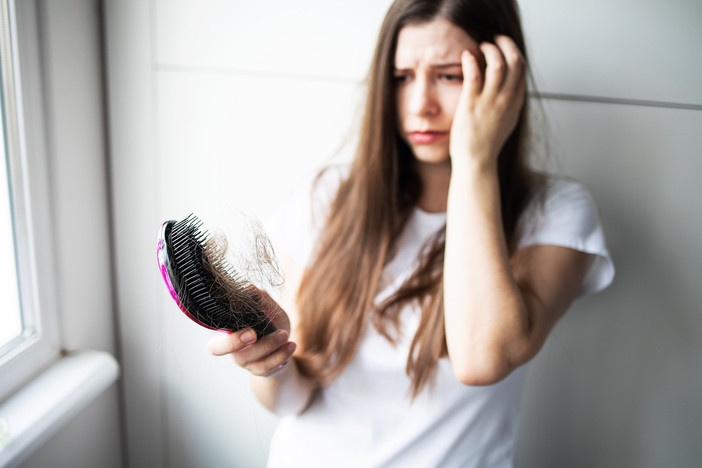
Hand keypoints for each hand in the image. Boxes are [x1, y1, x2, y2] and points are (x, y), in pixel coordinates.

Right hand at [207, 287, 295, 376]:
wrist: (284, 344)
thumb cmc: (270, 323)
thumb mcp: (268, 308)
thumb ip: (258, 298)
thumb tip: (247, 288)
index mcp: (229, 335)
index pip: (215, 345)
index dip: (229, 341)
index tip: (249, 331)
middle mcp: (234, 352)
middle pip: (228, 355)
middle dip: (237, 344)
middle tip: (254, 334)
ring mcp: (247, 363)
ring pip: (254, 360)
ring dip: (270, 346)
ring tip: (284, 334)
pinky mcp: (260, 370)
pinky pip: (268, 366)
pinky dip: (282, 355)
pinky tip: (291, 345)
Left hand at [449, 35, 526, 165]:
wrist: (477, 162)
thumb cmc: (486, 147)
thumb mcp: (505, 124)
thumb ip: (508, 107)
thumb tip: (508, 97)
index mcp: (515, 104)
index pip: (522, 71)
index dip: (515, 54)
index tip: (505, 48)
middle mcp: (507, 100)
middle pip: (515, 62)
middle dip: (507, 45)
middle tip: (495, 39)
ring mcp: (490, 102)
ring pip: (498, 64)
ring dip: (490, 50)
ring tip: (481, 45)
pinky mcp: (472, 104)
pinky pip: (474, 74)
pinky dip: (471, 60)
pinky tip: (466, 55)